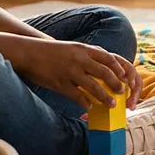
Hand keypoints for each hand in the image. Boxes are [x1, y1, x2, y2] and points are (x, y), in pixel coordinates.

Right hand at [1, 38, 139, 108]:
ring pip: (93, 87)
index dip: (119, 69)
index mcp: (83, 49)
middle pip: (104, 73)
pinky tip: (90, 106)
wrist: (29, 52)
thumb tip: (104, 66)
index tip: (125, 77)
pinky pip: (77, 96)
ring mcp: (70, 72)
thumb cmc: (52, 51)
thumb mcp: (72, 48)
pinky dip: (86, 102)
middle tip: (121, 92)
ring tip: (111, 104)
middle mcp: (79, 59)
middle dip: (116, 85)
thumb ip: (87, 55)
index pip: (108, 58)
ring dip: (104, 97)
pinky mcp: (60, 83)